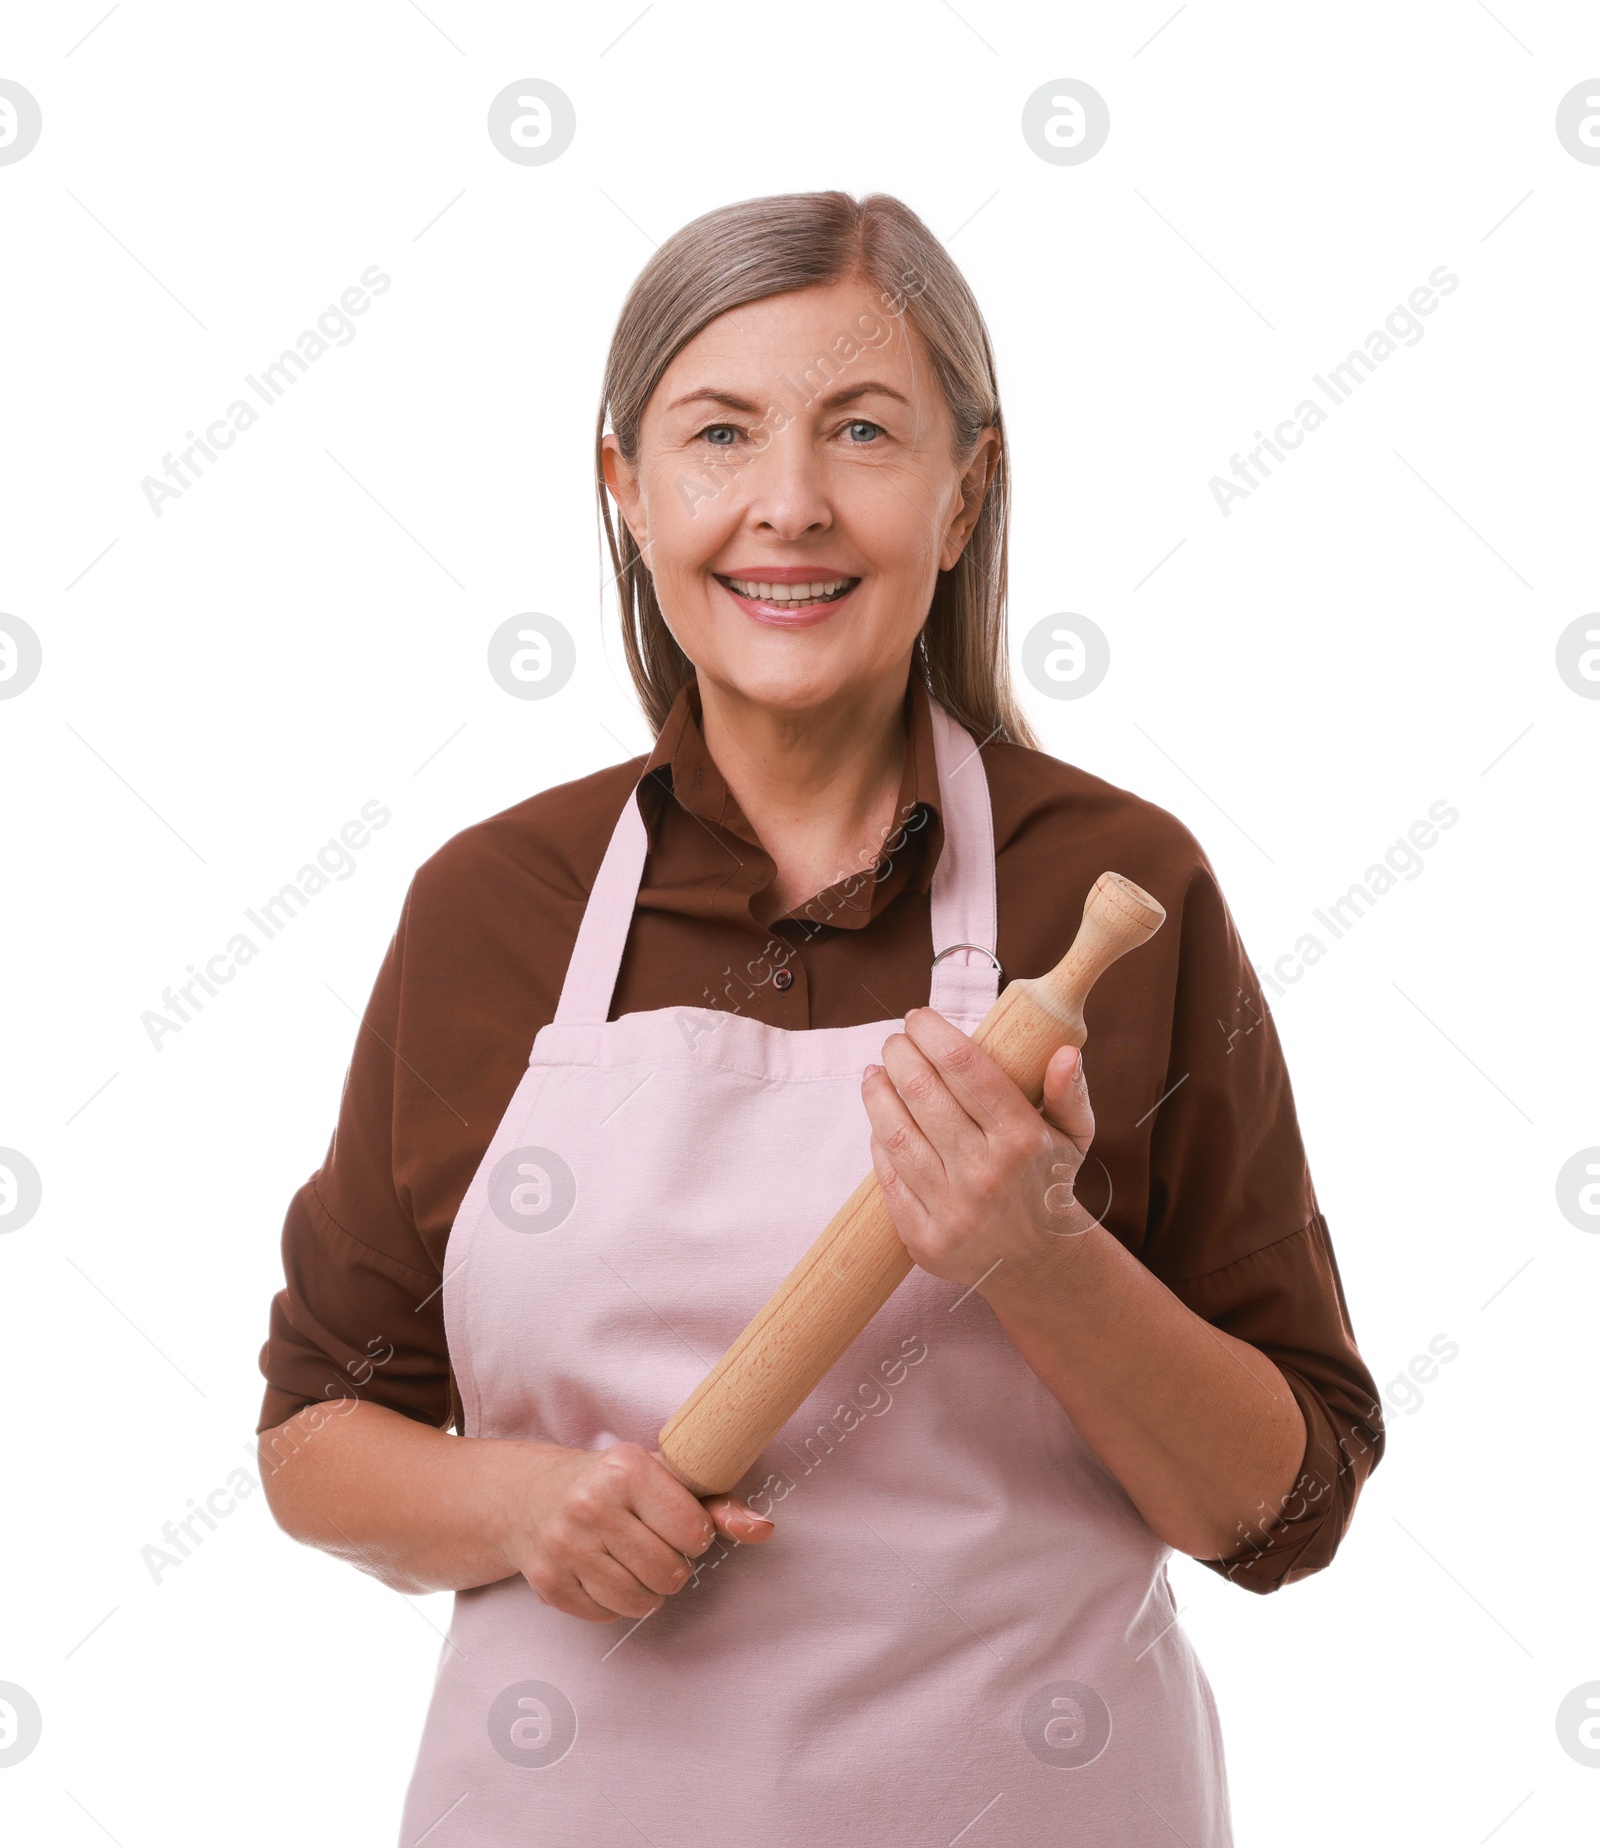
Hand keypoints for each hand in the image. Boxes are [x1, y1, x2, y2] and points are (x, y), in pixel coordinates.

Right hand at [500, 1441, 773, 1623]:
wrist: (530, 1494)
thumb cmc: (612, 1485)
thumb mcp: (662, 1478)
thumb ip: (718, 1504)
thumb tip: (764, 1529)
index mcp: (626, 1469)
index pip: (693, 1531)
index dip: (696, 1537)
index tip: (682, 1526)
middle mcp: (590, 1504)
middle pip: (669, 1573)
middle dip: (673, 1568)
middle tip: (656, 1547)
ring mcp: (564, 1545)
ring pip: (639, 1601)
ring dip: (648, 1591)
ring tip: (635, 1563)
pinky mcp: (548, 1582)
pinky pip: (606, 1614)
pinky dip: (614, 1603)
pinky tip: (604, 1572)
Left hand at [862, 1006, 1097, 1293]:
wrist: (1040, 1266)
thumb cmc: (1050, 1183)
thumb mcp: (1074, 1137)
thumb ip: (1069, 1092)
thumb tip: (1064, 1052)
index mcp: (1022, 1140)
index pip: (966, 1068)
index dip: (933, 1034)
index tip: (918, 1017)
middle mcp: (985, 1174)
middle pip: (923, 1093)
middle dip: (900, 1055)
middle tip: (895, 1041)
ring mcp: (952, 1210)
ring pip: (895, 1134)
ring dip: (877, 1092)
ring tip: (874, 1072)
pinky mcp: (924, 1238)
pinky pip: (888, 1176)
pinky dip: (878, 1140)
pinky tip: (880, 1118)